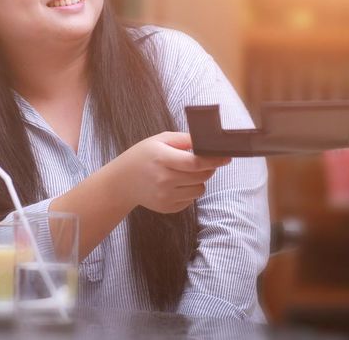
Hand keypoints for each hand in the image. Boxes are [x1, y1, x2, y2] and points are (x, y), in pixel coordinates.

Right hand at [105, 132, 230, 213]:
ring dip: (198, 181)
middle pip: (201, 176)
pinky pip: (190, 200)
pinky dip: (188, 191)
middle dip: (208, 169)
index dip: (214, 160)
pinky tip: (175, 185)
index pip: (195, 163)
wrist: (122, 182)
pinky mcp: (167, 208)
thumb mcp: (159, 140)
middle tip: (203, 162)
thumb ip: (184, 139)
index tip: (226, 157)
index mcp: (162, 159)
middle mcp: (164, 180)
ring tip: (184, 174)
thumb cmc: (143, 156)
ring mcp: (165, 196)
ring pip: (199, 190)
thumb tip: (207, 141)